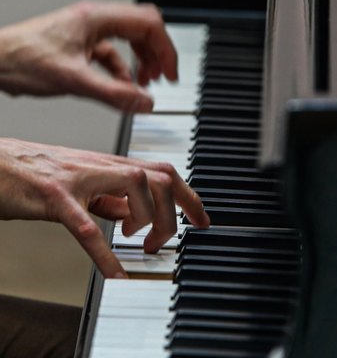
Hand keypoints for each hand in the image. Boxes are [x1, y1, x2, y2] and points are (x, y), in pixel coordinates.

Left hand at [0, 1, 177, 111]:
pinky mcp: (81, 45)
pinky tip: (122, 86)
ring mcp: (88, 32)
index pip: (149, 25)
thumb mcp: (74, 80)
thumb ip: (115, 94)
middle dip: (158, 54)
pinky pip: (113, 53)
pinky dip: (123, 70)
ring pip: (129, 40)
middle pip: (143, 29)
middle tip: (165, 78)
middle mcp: (95, 20)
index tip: (171, 73)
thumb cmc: (21, 59)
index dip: (166, 50)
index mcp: (97, 18)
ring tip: (147, 82)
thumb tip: (146, 103)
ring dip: (142, 61)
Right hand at [0, 137, 209, 277]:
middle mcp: (99, 166)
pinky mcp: (53, 197)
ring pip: (135, 188)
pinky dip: (105, 254)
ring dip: (148, 221)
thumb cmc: (32, 173)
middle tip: (160, 242)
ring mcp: (78, 179)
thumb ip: (109, 198)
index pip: (161, 172)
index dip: (189, 195)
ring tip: (138, 244)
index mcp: (107, 164)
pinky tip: (116, 274)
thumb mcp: (80, 184)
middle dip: (176, 212)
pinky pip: (86, 226)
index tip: (201, 220)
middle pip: (159, 178)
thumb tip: (135, 214)